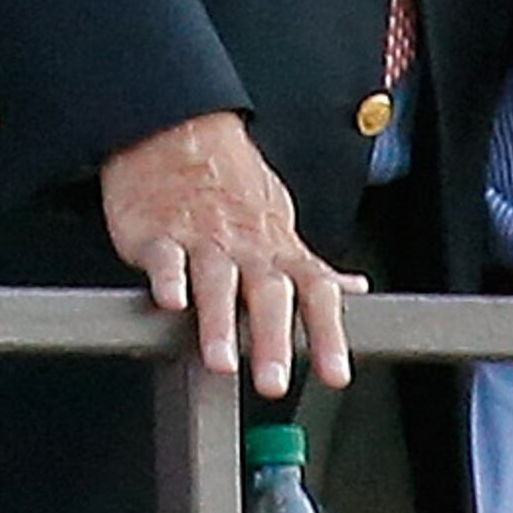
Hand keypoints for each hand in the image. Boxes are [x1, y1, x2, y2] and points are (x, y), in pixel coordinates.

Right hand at [99, 111, 353, 398]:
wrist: (177, 130)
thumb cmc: (231, 185)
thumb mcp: (280, 223)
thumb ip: (312, 267)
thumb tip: (354, 290)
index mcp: (279, 250)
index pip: (316, 293)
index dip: (329, 334)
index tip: (336, 375)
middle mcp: (246, 248)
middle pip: (267, 294)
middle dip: (272, 339)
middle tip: (273, 383)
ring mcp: (202, 239)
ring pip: (216, 280)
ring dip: (219, 320)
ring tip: (220, 360)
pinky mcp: (158, 234)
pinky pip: (166, 257)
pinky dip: (169, 278)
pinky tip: (171, 301)